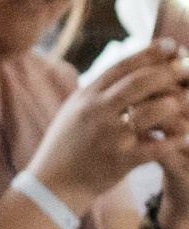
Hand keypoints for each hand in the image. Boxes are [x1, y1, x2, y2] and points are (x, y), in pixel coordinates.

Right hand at [30, 42, 188, 211]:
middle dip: (170, 73)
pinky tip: (187, 136)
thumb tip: (130, 67)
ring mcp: (109, 136)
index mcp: (87, 96)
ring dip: (176, 105)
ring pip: (152, 112)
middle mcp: (96, 112)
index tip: (173, 46)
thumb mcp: (76, 109)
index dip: (150, 53)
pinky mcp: (120, 160)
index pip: (122, 66)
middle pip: (140, 83)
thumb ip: (100, 89)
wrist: (53, 182)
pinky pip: (156, 147)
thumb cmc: (68, 144)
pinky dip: (175, 141)